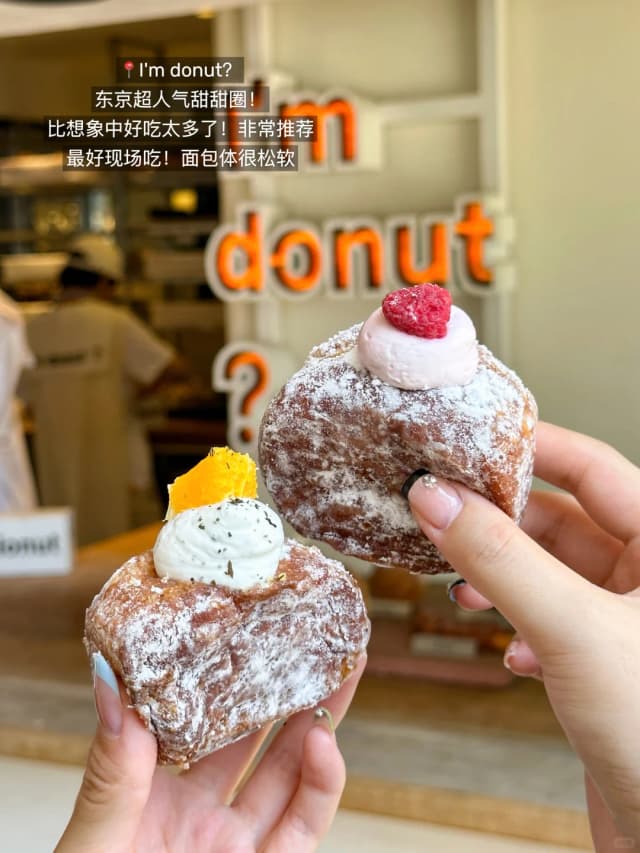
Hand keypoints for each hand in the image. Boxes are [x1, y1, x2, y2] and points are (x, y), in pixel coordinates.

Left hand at [57, 654, 365, 852]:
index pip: (198, 719)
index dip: (226, 676)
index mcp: (155, 792)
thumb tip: (109, 685)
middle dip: (287, 688)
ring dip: (319, 724)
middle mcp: (202, 813)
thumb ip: (110, 771)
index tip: (248, 632)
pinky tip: (323, 746)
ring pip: (290, 774)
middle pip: (256, 738)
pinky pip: (301, 826)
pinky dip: (322, 786)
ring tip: (335, 674)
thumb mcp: (93, 839)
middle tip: (311, 639)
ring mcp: (235, 844)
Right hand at [406, 422, 639, 850]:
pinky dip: (520, 625)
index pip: (593, 467)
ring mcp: (628, 622)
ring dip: (502, 576)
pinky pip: (553, 620)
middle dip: (500, 521)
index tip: (469, 443)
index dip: (530, 449)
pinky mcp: (608, 664)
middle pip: (564, 519)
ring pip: (552, 572)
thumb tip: (436, 499)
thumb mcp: (573, 629)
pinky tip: (508, 650)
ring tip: (461, 588)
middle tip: (442, 513)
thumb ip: (500, 559)